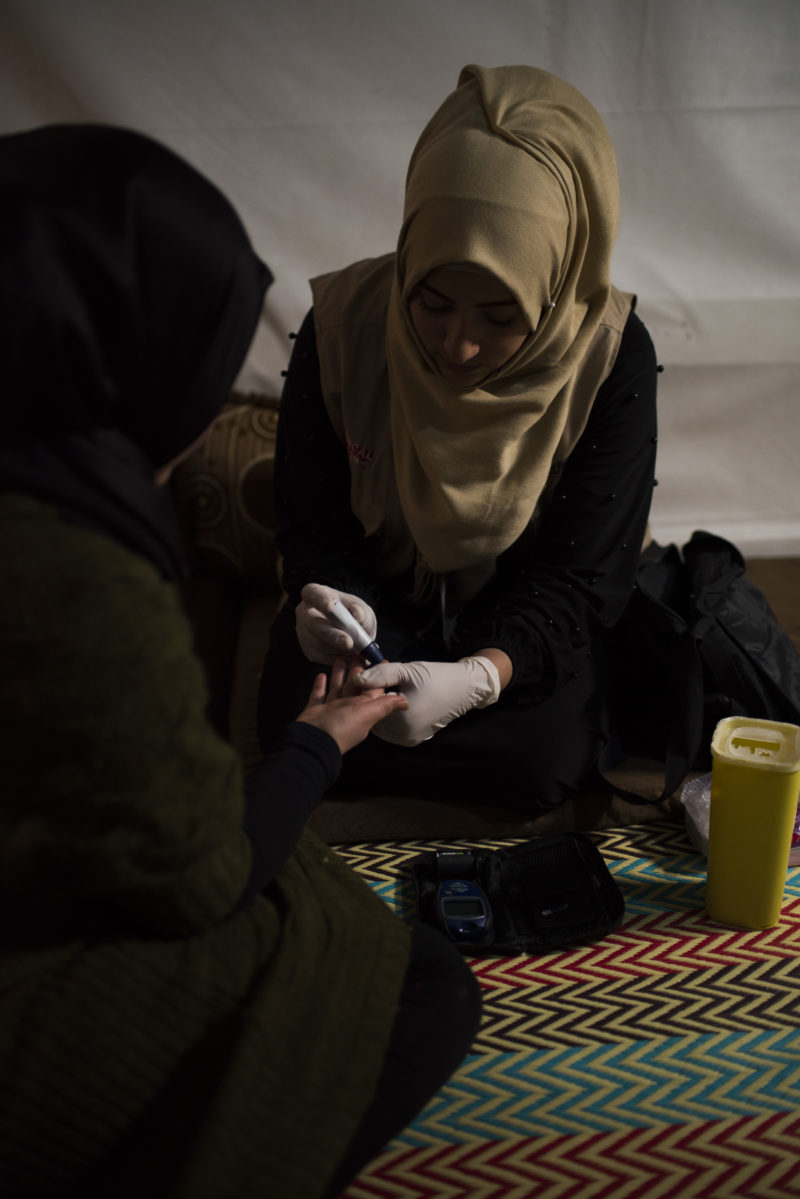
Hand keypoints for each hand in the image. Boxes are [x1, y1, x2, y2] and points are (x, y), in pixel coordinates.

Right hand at [295, 583, 377, 664]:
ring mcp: (303, 632)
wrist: (353, 633)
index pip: (312, 593)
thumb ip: (361, 610)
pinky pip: (321, 657)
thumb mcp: (362, 609)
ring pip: (317, 643)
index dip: (319, 599)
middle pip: (312, 624)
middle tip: (349, 642)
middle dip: (331, 635)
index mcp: (316, 593)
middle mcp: (305, 612)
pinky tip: (349, 655)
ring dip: (338, 649)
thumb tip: (357, 614)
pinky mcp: (308, 649)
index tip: (330, 606)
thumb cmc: (354, 615)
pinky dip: (338, 658)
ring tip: (356, 649)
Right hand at [295, 658, 407, 753]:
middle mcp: (348, 708)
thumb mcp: (367, 715)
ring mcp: (331, 710)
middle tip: (357, 651)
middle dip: (357, 669)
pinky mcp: (315, 711)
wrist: (313, 742)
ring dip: (339, 673)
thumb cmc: (342, 727)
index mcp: (363, 709)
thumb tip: (406, 703)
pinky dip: (320, 686)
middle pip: (354, 685)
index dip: (377, 674)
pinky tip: (321, 674)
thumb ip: (384, 705)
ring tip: (340, 657)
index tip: (379, 658)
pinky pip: (319, 695)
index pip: (373, 688)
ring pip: (337, 687)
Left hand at [354, 656, 500, 746]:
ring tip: (390, 688)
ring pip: (383, 722)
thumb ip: (381, 675)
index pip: (369, 708)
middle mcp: (403, 736)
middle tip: (380, 680)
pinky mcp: (415, 738)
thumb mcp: (407, 672)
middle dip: (373, 699)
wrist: (464, 688)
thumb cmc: (437, 678)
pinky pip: (394, 726)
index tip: (369, 675)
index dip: (366, 691)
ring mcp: (410, 739)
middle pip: (375, 716)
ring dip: (381, 707)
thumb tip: (356, 680)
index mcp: (400, 722)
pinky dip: (391, 714)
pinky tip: (397, 699)